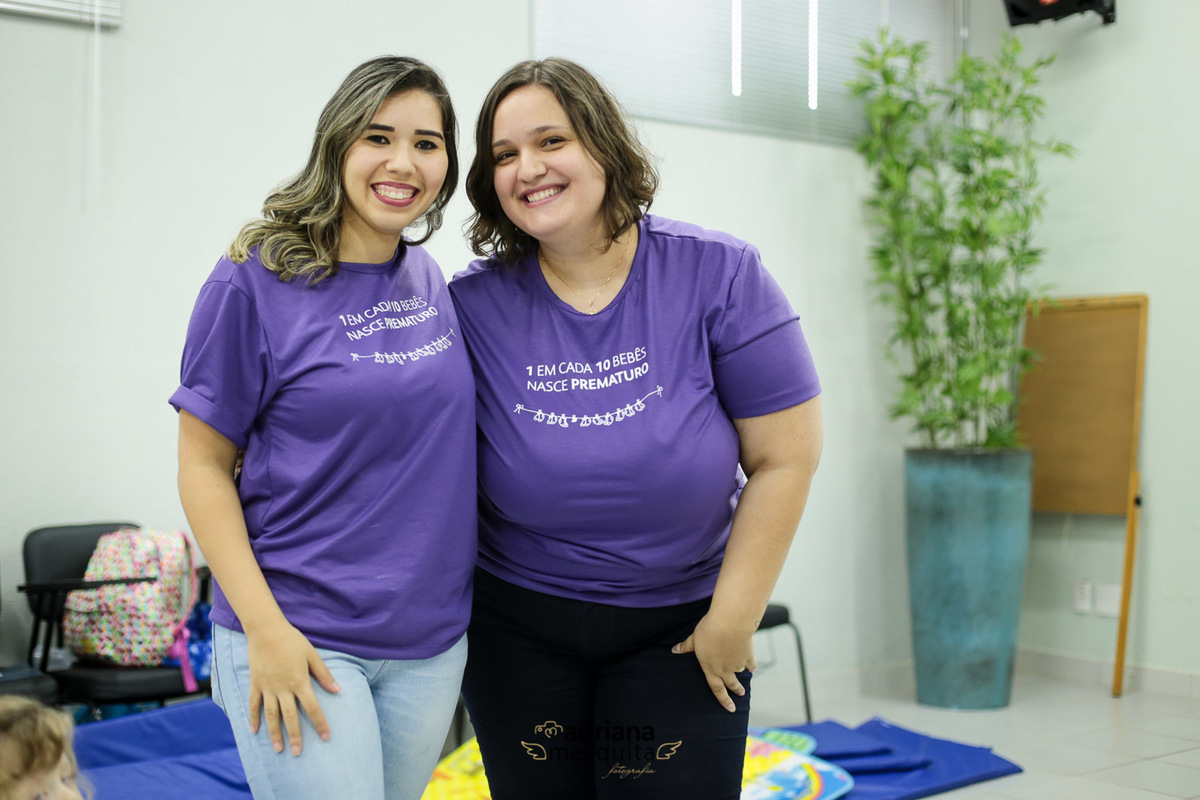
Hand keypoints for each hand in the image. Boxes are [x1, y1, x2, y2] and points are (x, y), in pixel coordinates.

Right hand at [245, 621, 340, 755]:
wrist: (266, 629)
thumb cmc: (292, 640)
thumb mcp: (312, 655)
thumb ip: (324, 674)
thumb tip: (338, 690)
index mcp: (299, 681)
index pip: (312, 707)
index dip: (320, 723)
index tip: (326, 737)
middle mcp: (282, 688)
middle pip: (290, 717)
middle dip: (295, 736)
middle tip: (298, 753)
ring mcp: (267, 687)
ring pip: (271, 715)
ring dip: (274, 733)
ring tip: (278, 749)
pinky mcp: (255, 684)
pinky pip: (254, 704)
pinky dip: (253, 718)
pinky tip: (254, 731)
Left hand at [672, 612, 756, 711]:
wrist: (730, 624)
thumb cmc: (710, 630)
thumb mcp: (695, 638)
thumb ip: (686, 647)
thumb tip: (674, 650)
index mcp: (710, 668)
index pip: (716, 688)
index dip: (723, 700)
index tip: (730, 708)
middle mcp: (725, 669)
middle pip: (731, 684)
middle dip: (736, 690)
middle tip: (740, 694)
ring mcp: (738, 664)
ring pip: (740, 672)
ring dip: (742, 674)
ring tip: (743, 674)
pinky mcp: (748, 656)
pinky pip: (751, 664)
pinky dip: (751, 666)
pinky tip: (751, 665)